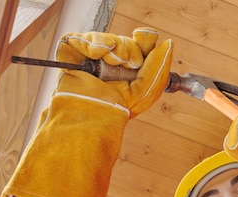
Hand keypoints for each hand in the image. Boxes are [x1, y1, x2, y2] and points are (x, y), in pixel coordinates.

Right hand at [55, 27, 172, 117]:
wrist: (92, 117)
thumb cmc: (116, 111)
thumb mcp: (147, 89)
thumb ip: (159, 66)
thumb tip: (167, 43)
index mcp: (126, 73)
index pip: (137, 48)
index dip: (143, 42)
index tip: (146, 42)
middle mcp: (107, 66)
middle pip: (123, 41)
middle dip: (131, 49)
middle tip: (131, 63)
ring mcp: (88, 59)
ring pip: (106, 38)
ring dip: (116, 46)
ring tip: (114, 62)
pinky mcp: (69, 54)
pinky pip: (82, 37)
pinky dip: (94, 42)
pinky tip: (98, 55)